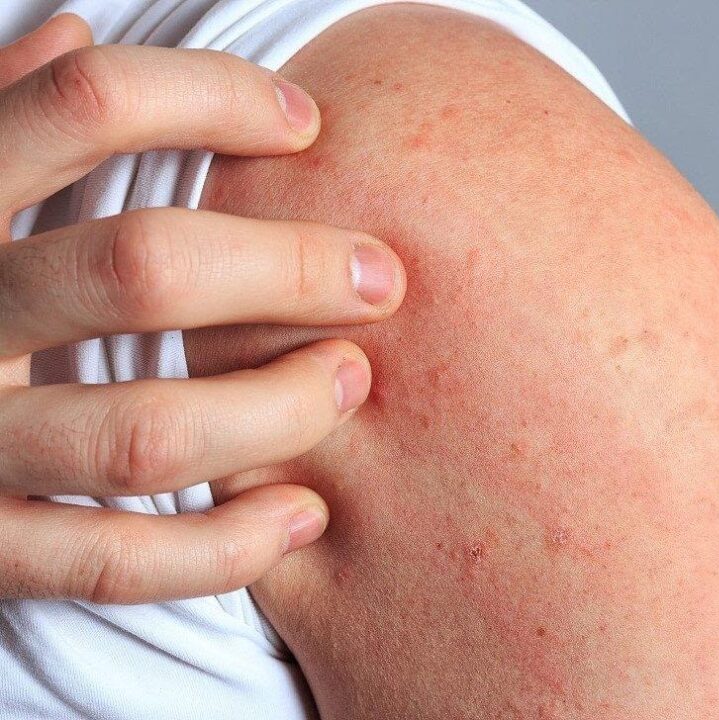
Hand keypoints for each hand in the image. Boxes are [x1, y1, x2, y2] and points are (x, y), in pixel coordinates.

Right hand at [0, 15, 404, 602]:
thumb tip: (72, 33)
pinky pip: (115, 563)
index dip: (215, 97)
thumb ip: (5, 115)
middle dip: (289, 270)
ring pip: (145, 434)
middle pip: (143, 271)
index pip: (89, 104)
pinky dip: (226, 547)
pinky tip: (303, 514)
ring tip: (351, 383)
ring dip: (278, 411)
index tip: (310, 124)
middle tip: (380, 279)